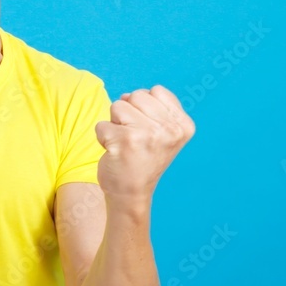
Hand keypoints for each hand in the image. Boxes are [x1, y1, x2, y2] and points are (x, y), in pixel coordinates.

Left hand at [94, 85, 194, 205]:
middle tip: (135, 138)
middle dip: (129, 113)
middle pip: (136, 95)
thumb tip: (125, 96)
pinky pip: (102, 124)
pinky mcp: (124, 141)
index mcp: (183, 125)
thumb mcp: (164, 132)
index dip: (145, 107)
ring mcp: (147, 135)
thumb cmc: (144, 158)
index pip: (157, 91)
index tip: (149, 130)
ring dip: (115, 124)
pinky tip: (115, 152)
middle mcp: (169, 130)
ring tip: (125, 143)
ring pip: (117, 106)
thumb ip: (152, 106)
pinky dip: (103, 137)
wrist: (132, 194)